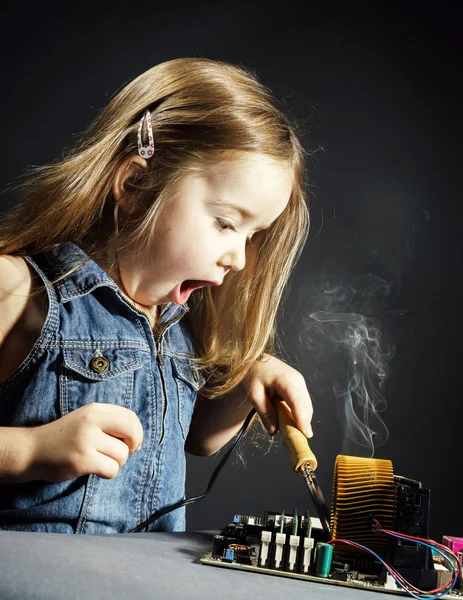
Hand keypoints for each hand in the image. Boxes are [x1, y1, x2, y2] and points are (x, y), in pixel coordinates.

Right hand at [27, 403, 143, 482]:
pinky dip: (107, 473)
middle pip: (132, 432)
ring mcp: (86, 441)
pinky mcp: (82, 460)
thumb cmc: (65, 437)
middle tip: (121, 452)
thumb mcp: (87, 420)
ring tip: (100, 460)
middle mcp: (92, 421)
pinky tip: (95, 469)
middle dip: (133, 445)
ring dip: (115, 462)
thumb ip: (111, 423)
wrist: (32, 450)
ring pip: (122, 455)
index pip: (131, 417)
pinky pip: (112, 469)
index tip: (129, 442)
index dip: (136, 432)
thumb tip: (138, 440)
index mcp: (95, 409)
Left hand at [242, 354, 312, 437]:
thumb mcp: (254, 395)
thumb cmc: (253, 375)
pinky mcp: (300, 388)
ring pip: (306, 408)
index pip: (298, 402)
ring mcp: (300, 383)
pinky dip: (299, 415)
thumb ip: (265, 413)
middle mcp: (298, 381)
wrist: (256, 361)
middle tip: (294, 441)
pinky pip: (303, 405)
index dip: (302, 419)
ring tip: (290, 433)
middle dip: (302, 424)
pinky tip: (290, 423)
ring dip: (301, 421)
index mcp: (286, 380)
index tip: (306, 434)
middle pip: (305, 407)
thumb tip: (274, 432)